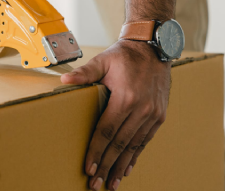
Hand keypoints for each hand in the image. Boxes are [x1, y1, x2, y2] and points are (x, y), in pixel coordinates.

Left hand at [61, 40, 170, 190]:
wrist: (154, 47)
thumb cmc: (125, 55)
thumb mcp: (104, 60)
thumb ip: (85, 73)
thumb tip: (65, 81)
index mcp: (126, 97)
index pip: (107, 131)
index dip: (96, 151)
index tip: (88, 168)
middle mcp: (142, 109)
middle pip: (120, 144)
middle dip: (106, 166)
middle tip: (95, 184)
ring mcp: (153, 114)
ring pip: (134, 146)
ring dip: (121, 166)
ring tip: (111, 183)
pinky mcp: (159, 116)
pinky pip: (145, 141)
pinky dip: (135, 156)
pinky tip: (126, 168)